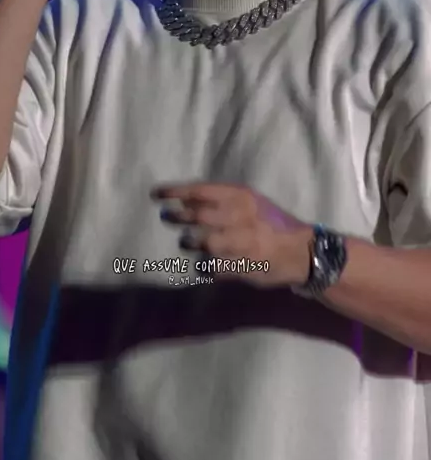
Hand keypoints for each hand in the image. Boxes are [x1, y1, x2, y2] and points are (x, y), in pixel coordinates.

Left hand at [153, 183, 311, 287]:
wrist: (302, 251)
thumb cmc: (270, 222)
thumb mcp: (250, 203)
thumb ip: (219, 201)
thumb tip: (183, 200)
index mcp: (242, 197)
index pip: (201, 191)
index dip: (175, 193)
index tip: (157, 195)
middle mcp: (242, 217)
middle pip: (199, 217)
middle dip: (178, 217)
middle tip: (165, 217)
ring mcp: (244, 243)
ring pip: (205, 244)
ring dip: (190, 243)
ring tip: (186, 242)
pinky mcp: (244, 267)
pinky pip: (214, 268)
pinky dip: (204, 267)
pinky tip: (203, 266)